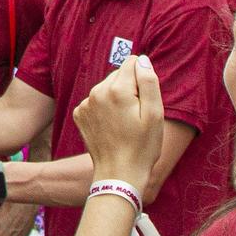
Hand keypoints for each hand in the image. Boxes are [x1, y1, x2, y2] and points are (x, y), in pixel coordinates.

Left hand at [76, 55, 163, 194]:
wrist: (119, 175)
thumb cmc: (142, 147)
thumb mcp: (156, 114)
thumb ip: (149, 81)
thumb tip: (141, 60)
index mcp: (117, 89)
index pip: (133, 63)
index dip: (143, 81)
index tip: (145, 102)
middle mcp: (97, 91)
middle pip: (119, 74)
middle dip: (130, 88)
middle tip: (136, 115)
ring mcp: (86, 103)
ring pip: (107, 87)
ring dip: (117, 98)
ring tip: (125, 122)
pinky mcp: (80, 114)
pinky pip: (96, 100)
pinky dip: (105, 108)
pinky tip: (112, 126)